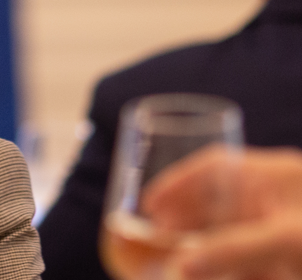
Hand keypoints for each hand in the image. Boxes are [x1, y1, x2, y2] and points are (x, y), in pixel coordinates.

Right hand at [143, 147, 301, 279]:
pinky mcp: (285, 255)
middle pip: (216, 199)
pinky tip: (204, 273)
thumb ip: (233, 250)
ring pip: (228, 229)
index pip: (215, 166)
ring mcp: (280, 225)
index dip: (177, 182)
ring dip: (200, 244)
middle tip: (157, 235)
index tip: (150, 204)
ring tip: (175, 258)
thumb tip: (181, 266)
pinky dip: (225, 265)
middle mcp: (274, 196)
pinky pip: (247, 255)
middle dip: (183, 217)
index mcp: (274, 176)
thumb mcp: (285, 240)